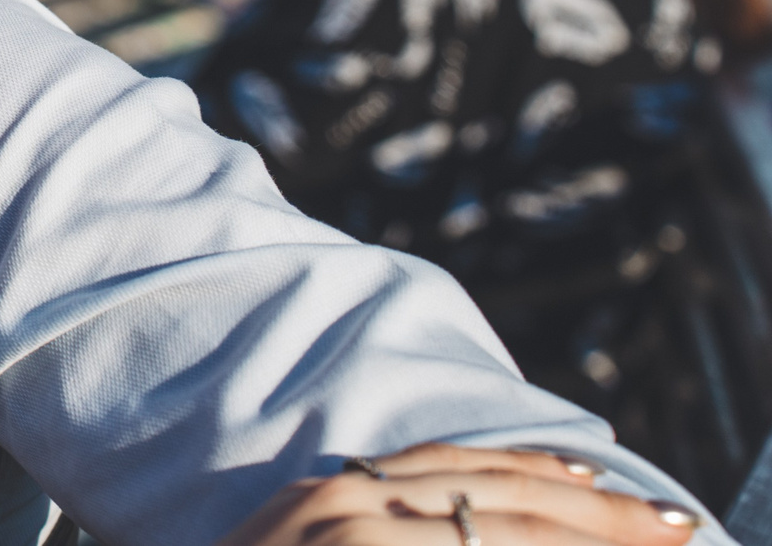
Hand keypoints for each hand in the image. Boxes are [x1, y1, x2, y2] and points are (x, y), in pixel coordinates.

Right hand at [216, 446, 703, 545]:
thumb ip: (372, 526)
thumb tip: (452, 526)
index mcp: (327, 495)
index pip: (451, 463)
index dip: (538, 471)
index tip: (606, 486)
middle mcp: (338, 506)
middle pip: (491, 489)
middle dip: (595, 513)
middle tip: (673, 526)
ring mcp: (348, 538)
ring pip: (496, 527)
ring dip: (585, 539)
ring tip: (659, 542)